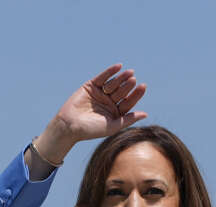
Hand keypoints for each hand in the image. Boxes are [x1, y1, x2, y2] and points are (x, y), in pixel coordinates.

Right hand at [30, 64, 147, 165]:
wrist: (70, 125)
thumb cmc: (91, 130)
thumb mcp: (113, 126)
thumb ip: (128, 119)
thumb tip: (145, 114)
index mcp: (116, 113)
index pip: (128, 102)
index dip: (135, 94)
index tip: (142, 87)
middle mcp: (109, 102)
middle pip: (121, 92)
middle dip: (127, 86)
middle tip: (133, 80)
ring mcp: (100, 94)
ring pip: (113, 84)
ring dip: (121, 78)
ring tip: (129, 73)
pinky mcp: (91, 86)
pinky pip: (102, 77)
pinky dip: (110, 72)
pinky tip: (118, 67)